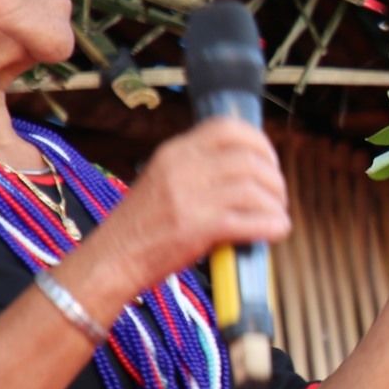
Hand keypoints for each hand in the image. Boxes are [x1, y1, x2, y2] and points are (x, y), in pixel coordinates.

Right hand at [88, 118, 290, 290]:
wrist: (111, 260)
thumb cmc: (140, 228)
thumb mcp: (163, 181)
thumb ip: (198, 170)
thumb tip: (246, 169)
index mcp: (174, 152)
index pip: (226, 128)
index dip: (258, 142)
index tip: (268, 162)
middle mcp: (181, 168)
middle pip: (249, 158)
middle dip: (273, 178)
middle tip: (276, 196)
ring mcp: (189, 198)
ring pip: (255, 188)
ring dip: (274, 204)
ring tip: (275, 216)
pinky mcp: (197, 228)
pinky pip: (251, 220)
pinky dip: (271, 225)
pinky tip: (275, 231)